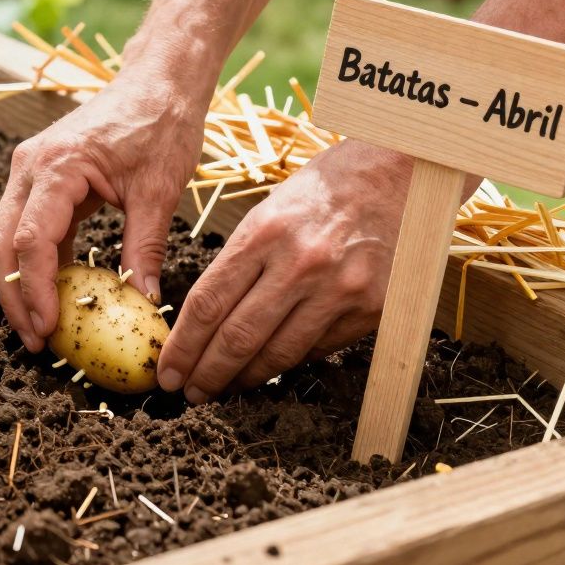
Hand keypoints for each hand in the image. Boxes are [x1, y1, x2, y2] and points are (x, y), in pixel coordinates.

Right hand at [0, 66, 205, 351]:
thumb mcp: (159, 191)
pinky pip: (28, 229)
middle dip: (14, 297)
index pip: (31, 241)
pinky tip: (58, 296)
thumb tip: (144, 303)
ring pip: (6, 238)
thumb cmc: (161, 123)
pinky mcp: (42, 178)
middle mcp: (31, 167)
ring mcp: (31, 171)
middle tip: (36, 341)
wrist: (158, 80)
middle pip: (1, 244)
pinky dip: (38, 264)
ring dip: (20, 284)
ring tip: (43, 327)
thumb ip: (145, 249)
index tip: (47, 330)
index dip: (35, 291)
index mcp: (57, 166)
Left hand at [157, 140, 413, 402]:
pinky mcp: (371, 308)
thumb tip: (207, 321)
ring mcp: (339, 289)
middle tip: (188, 393)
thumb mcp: (268, 211)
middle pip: (237, 338)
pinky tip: (269, 368)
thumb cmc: (322, 190)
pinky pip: (318, 349)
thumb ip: (239, 264)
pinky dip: (289, 363)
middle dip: (206, 373)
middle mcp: (301, 264)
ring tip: (224, 388)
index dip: (182, 346)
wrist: (397, 172)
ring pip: (278, 354)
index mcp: (265, 233)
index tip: (168, 370)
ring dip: (245, 379)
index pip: (208, 304)